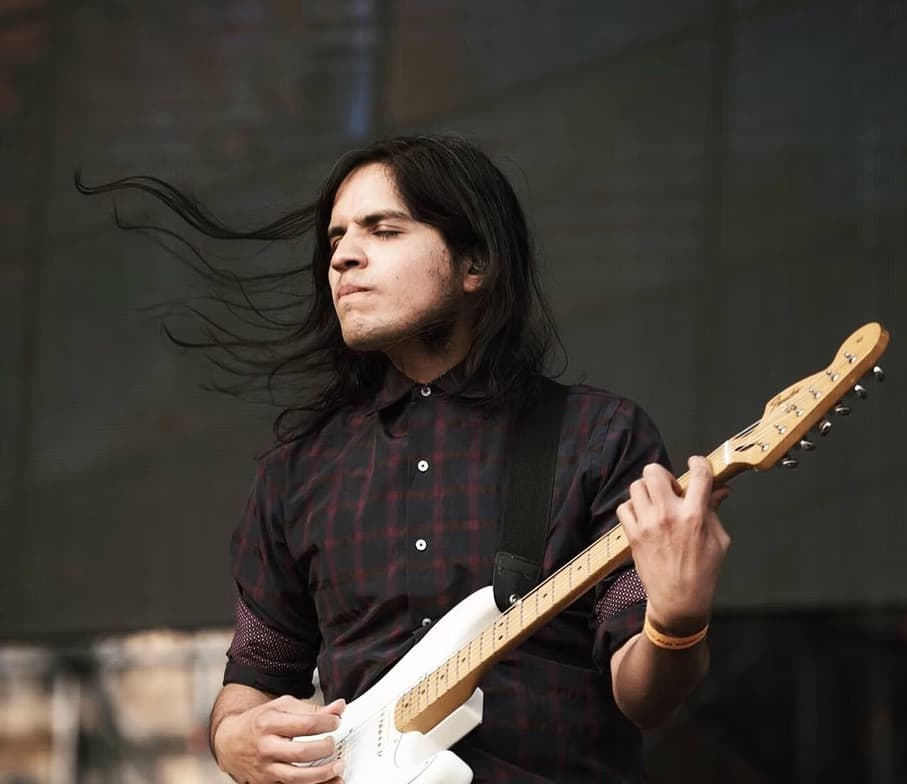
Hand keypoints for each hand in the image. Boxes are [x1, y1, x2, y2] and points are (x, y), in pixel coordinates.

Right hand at [214, 695, 345, 783]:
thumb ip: (311, 709)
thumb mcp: (282, 706)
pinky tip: (328, 782)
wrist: (230, 741)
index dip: (327, 722)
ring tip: (337, 766)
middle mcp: (266, 748)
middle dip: (324, 748)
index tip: (336, 721)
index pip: (305, 724)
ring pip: (296, 777)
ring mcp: (266, 769)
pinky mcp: (267, 783)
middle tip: (333, 744)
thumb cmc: (259, 722)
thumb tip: (338, 708)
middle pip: (301, 752)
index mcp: (270, 723)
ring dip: (322, 774)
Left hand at [616, 456, 730, 634]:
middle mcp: (668, 515)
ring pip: (636, 486)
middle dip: (663, 474)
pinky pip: (624, 507)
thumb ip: (714, 511)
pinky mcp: (633, 535)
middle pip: (654, 472)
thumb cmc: (703, 572)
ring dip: (647, 490)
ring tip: (656, 503)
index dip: (699, 463)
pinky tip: (643, 516)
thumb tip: (720, 489)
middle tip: (671, 489)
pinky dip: (632, 507)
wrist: (679, 600)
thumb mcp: (718, 540)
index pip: (698, 475)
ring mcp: (647, 524)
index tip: (697, 464)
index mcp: (695, 515)